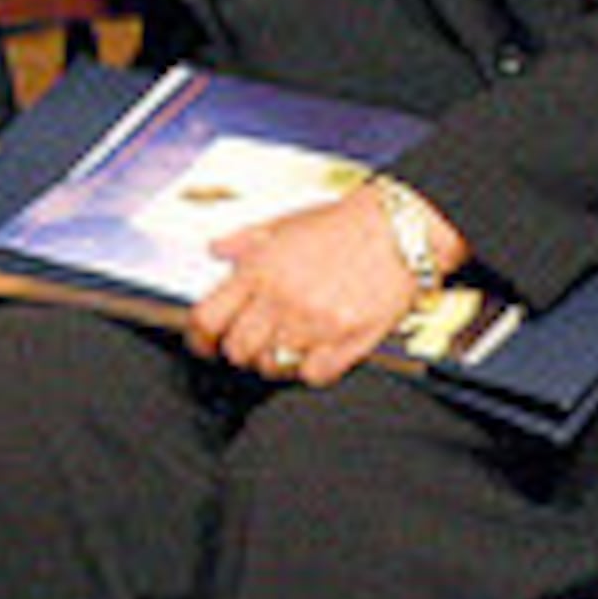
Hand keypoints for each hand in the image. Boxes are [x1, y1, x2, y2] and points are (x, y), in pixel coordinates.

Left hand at [189, 187, 434, 387]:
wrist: (398, 227)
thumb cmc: (343, 224)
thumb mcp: (284, 223)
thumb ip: (244, 240)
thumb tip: (216, 250)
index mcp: (258, 270)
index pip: (206, 319)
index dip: (199, 339)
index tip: (204, 345)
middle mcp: (281, 298)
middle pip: (237, 350)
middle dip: (240, 350)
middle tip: (254, 342)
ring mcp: (314, 323)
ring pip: (271, 366)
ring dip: (274, 361)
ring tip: (288, 344)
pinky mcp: (347, 341)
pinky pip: (312, 375)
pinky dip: (310, 370)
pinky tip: (317, 351)